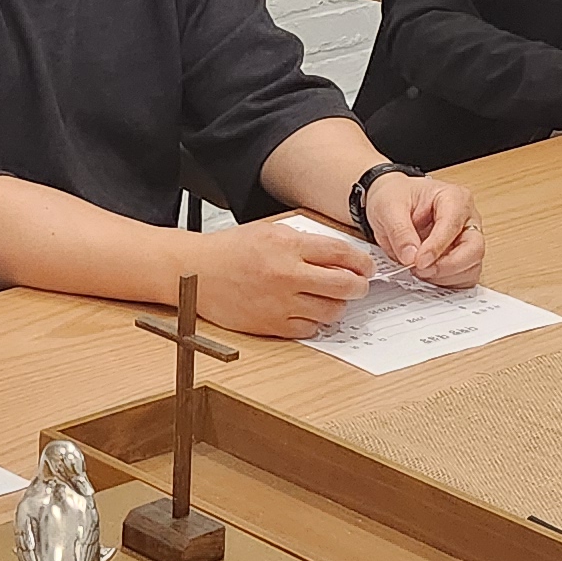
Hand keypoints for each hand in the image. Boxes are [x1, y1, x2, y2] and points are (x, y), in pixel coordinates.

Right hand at [190, 215, 376, 338]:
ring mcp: (280, 303)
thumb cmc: (230, 251)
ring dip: (338, 306)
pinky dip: (315, 322)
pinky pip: (309, 329)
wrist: (195, 272)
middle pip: (344, 286)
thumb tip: (339, 257)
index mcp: (288, 246)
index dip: (361, 262)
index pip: (341, 255)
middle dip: (359, 286)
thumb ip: (304, 243)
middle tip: (359, 285)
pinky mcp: (271, 325)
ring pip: (331, 311)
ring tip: (332, 299)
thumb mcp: (270, 232)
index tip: (366, 267)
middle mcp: (287, 275)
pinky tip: (309, 311)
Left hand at [363, 174, 483, 287]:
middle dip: (447, 266)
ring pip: (471, 267)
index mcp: (454, 198)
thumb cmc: (396, 197)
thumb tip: (410, 256)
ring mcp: (467, 240)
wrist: (393, 203)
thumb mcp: (388, 208)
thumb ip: (400, 232)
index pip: (453, 225)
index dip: (436, 247)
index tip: (418, 261)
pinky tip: (428, 275)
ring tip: (419, 270)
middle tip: (421, 269)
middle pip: (474, 249)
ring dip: (445, 276)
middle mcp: (467, 219)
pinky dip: (447, 282)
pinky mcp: (463, 258)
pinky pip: (465, 278)